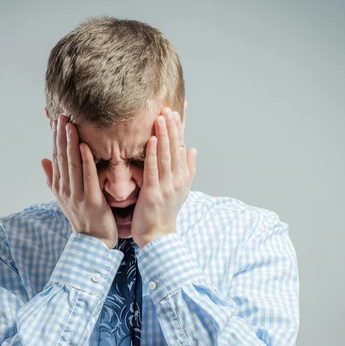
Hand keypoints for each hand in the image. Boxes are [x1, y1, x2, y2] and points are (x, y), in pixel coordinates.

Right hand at [41, 115, 117, 249]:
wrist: (93, 242)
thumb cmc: (83, 218)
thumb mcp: (64, 198)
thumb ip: (53, 179)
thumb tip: (43, 160)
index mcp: (59, 187)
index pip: (56, 158)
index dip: (55, 139)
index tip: (55, 120)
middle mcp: (65, 189)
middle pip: (62, 158)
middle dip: (61, 136)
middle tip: (62, 116)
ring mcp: (77, 195)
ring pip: (73, 165)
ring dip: (71, 144)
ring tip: (70, 125)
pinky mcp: (92, 201)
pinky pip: (88, 177)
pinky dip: (86, 161)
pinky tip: (86, 146)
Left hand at [131, 106, 196, 247]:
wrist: (159, 237)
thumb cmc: (165, 213)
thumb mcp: (181, 190)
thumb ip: (188, 169)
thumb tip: (192, 149)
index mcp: (182, 177)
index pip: (181, 148)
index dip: (179, 130)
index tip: (176, 112)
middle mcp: (177, 179)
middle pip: (175, 148)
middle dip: (172, 127)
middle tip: (167, 108)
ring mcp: (166, 186)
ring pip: (165, 156)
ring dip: (164, 135)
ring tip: (161, 117)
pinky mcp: (153, 193)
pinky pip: (153, 170)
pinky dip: (153, 154)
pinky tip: (152, 139)